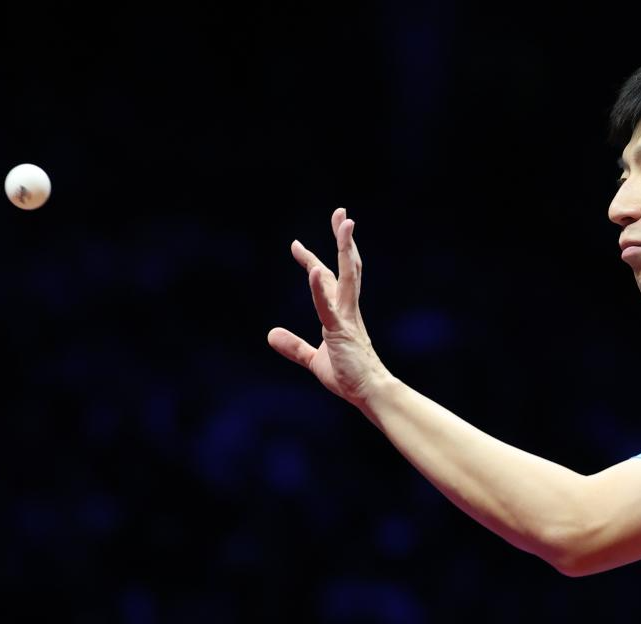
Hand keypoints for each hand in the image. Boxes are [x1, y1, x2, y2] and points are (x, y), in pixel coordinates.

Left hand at [268, 207, 392, 406]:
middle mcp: (348, 309)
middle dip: (343, 239)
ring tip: (344, 223)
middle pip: (346, 266)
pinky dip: (319, 287)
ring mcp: (346, 317)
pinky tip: (313, 269)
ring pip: (348, 274)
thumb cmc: (349, 376)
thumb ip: (294, 346)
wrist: (369, 392)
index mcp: (342, 313)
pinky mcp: (340, 331)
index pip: (327, 280)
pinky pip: (327, 306)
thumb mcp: (313, 360)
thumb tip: (271, 334)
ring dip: (345, 247)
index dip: (312, 261)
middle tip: (341, 213)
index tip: (297, 246)